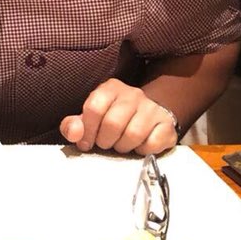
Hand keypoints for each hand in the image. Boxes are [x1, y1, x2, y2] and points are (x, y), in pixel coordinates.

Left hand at [60, 79, 177, 154]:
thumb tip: (75, 133)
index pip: (94, 108)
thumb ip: (74, 125)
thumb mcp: (90, 119)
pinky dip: (143, 150)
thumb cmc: (114, 118)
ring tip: (122, 144)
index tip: (87, 142)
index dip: (87, 130)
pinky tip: (139, 146)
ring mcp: (152, 108)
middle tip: (107, 143)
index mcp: (110, 89)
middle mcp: (133, 94)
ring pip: (133, 134)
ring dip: (123, 147)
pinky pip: (152, 143)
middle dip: (105, 141)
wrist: (148, 115)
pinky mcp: (167, 124)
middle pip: (113, 123)